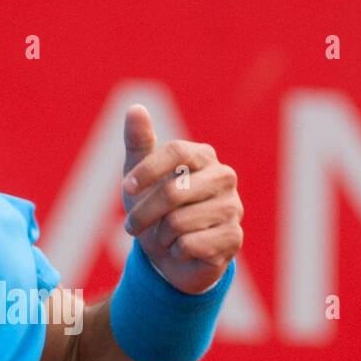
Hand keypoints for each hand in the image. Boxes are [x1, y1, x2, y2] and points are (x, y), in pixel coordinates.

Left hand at [121, 105, 243, 293]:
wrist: (170, 253)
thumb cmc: (154, 207)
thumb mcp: (138, 174)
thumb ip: (138, 142)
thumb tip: (135, 108)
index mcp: (202, 155)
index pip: (176, 151)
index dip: (146, 170)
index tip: (126, 187)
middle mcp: (223, 177)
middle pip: (173, 191)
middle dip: (143, 214)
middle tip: (132, 225)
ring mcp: (233, 207)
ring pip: (179, 222)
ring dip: (160, 235)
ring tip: (164, 235)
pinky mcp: (235, 237)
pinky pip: (190, 244)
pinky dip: (175, 250)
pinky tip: (181, 249)